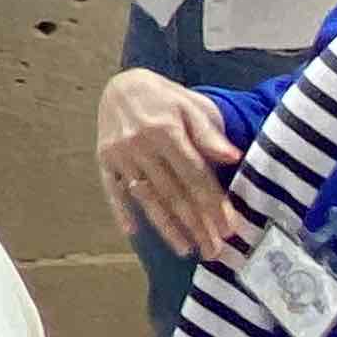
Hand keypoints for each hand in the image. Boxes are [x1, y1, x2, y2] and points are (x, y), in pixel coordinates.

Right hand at [96, 68, 246, 259]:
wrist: (122, 85)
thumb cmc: (165, 98)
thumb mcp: (191, 107)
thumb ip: (209, 134)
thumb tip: (233, 156)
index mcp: (165, 130)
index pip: (194, 175)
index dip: (213, 204)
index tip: (229, 229)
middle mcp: (140, 144)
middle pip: (173, 192)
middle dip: (196, 224)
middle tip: (213, 251)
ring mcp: (119, 154)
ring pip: (146, 196)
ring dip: (166, 226)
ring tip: (185, 250)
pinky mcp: (103, 159)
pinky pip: (112, 189)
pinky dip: (121, 211)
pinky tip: (133, 232)